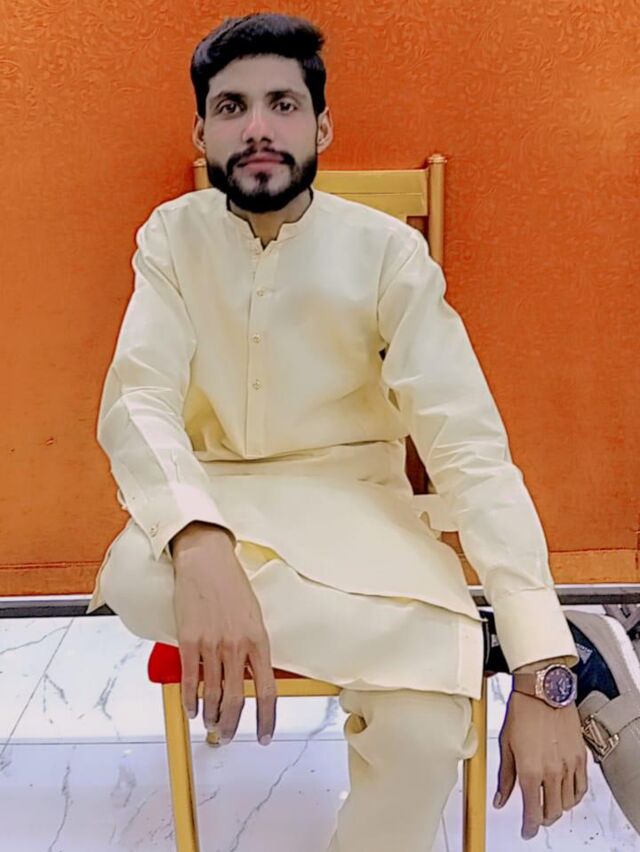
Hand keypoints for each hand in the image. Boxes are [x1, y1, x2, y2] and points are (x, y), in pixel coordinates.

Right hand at [171, 522, 276, 745]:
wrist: (206, 561)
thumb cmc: (231, 585)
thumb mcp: (254, 616)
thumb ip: (255, 647)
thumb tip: (253, 676)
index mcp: (258, 640)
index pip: (268, 691)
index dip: (267, 719)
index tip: (265, 735)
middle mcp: (237, 646)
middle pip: (238, 700)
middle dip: (234, 725)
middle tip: (230, 735)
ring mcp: (212, 644)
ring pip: (214, 696)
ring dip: (213, 717)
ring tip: (212, 725)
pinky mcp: (189, 641)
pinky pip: (191, 681)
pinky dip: (191, 701)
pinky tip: (193, 710)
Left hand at [494, 690, 587, 839]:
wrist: (543, 690)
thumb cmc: (522, 712)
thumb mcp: (506, 744)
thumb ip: (504, 776)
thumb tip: (500, 799)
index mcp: (530, 770)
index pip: (532, 812)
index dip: (529, 827)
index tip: (526, 830)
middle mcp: (552, 772)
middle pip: (552, 812)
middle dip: (542, 819)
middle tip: (535, 816)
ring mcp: (568, 766)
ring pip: (568, 803)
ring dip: (558, 808)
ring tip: (548, 802)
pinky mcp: (581, 757)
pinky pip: (581, 788)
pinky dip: (574, 796)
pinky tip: (566, 792)